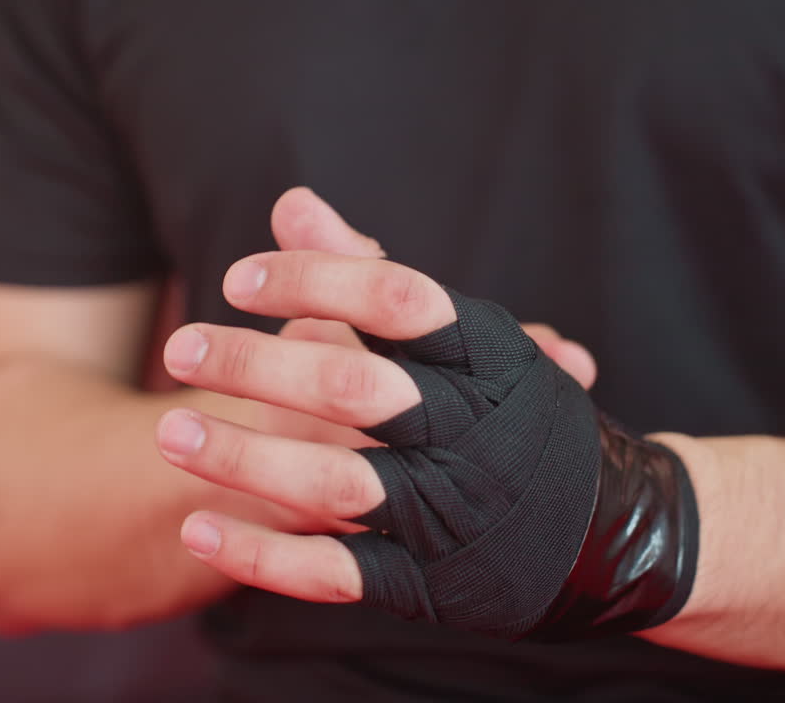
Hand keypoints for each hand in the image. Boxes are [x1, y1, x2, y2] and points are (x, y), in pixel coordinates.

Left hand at [191, 189, 597, 541]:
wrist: (613, 528)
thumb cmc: (512, 412)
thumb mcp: (460, 337)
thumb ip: (364, 271)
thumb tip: (293, 203)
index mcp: (486, 357)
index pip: (397, 298)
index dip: (312, 281)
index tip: (239, 280)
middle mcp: (472, 430)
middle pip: (355, 388)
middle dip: (257, 367)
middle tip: (182, 349)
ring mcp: (453, 511)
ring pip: (335, 483)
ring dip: (245, 458)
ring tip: (171, 433)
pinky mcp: (433, 582)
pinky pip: (336, 573)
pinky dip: (263, 555)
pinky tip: (198, 529)